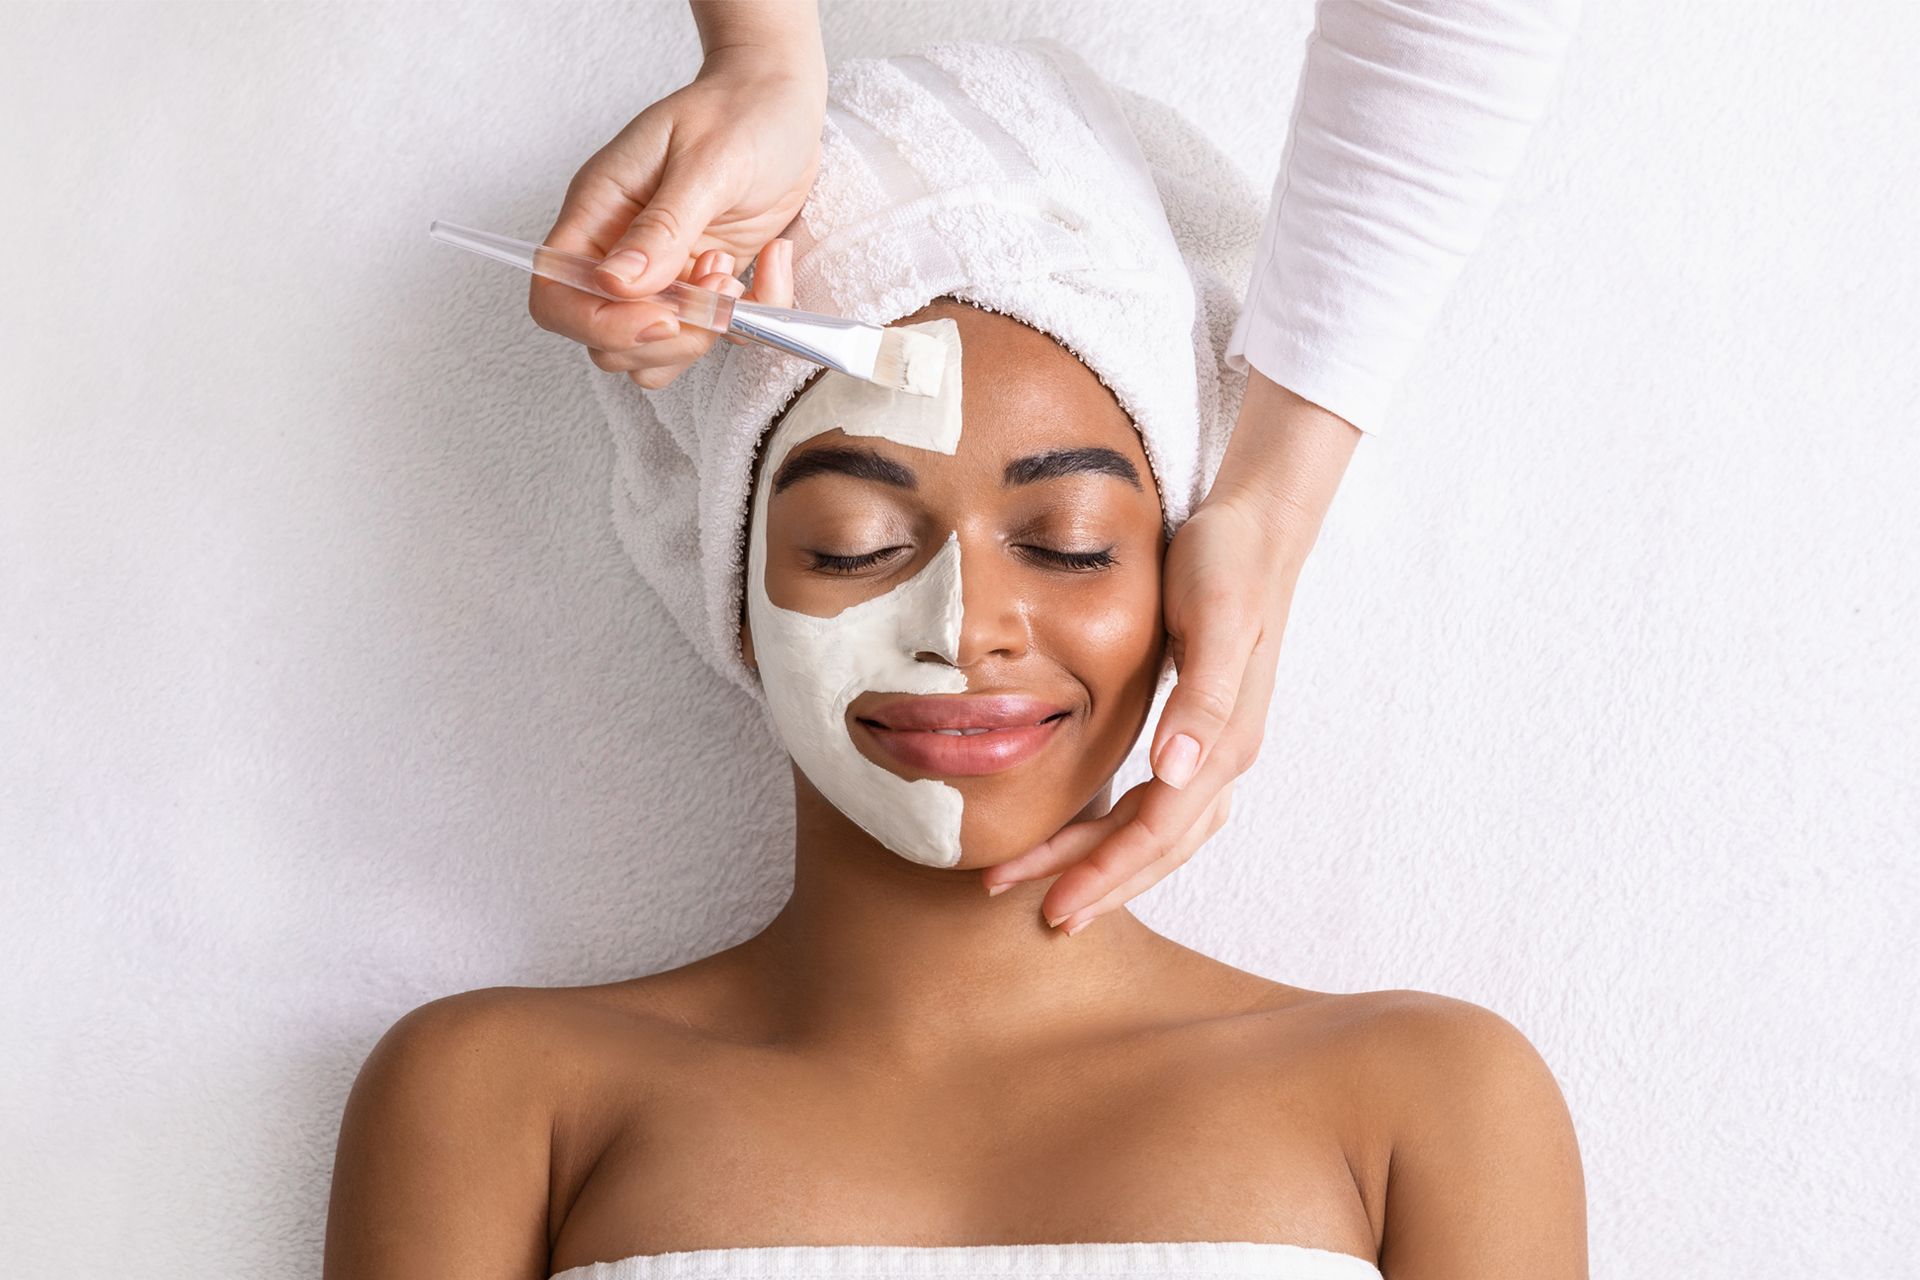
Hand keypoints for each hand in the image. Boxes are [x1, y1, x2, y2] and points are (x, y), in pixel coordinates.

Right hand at [528, 47, 824, 389]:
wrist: (781, 102)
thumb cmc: (739, 113)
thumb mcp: (705, 161)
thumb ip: (663, 227)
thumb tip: (618, 283)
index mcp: (599, 211)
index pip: (556, 292)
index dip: (598, 323)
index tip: (664, 318)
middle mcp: (621, 250)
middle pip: (605, 338)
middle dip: (664, 337)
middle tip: (714, 287)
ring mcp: (663, 274)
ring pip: (653, 354)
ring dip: (701, 336)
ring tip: (731, 275)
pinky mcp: (704, 286)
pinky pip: (713, 337)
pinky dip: (748, 323)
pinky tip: (768, 265)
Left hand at [980, 374, 1362, 932]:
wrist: (1257, 529)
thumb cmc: (1227, 563)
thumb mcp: (1214, 618)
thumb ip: (1202, 696)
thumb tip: (1177, 771)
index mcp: (1226, 739)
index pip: (1160, 829)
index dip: (1107, 870)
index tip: (1053, 901)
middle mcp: (1224, 755)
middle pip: (1160, 845)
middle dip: (1101, 884)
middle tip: (1040, 916)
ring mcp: (1216, 748)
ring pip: (1164, 834)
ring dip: (1112, 867)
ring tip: (1053, 891)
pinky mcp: (1201, 732)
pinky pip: (1165, 807)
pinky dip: (1128, 834)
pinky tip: (1091, 839)